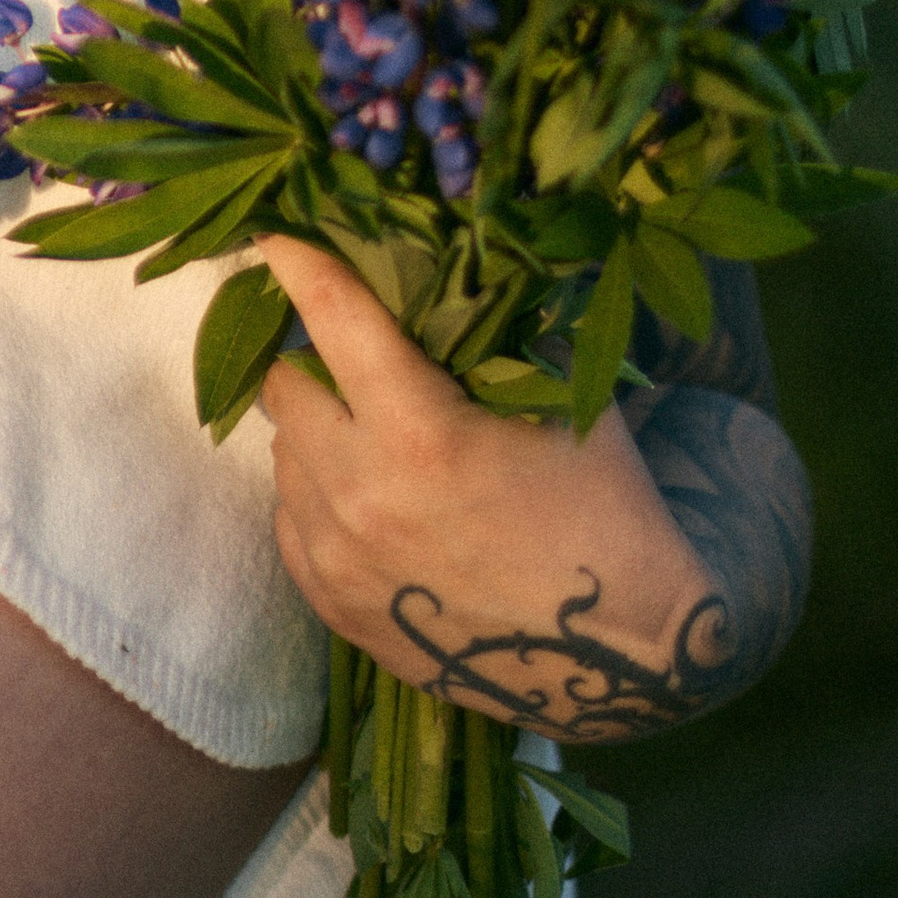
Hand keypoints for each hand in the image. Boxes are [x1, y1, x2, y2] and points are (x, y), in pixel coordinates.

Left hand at [257, 236, 732, 742]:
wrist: (619, 657)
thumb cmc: (604, 511)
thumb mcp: (565, 402)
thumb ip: (495, 336)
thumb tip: (443, 273)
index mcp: (421, 433)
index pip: (333, 320)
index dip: (301, 266)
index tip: (278, 239)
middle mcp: (360, 495)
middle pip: (285, 388)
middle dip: (314, 359)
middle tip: (355, 359)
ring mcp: (339, 558)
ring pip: (282, 456)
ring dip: (319, 432)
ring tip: (378, 437)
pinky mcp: (334, 606)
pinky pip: (290, 520)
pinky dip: (318, 495)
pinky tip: (372, 498)